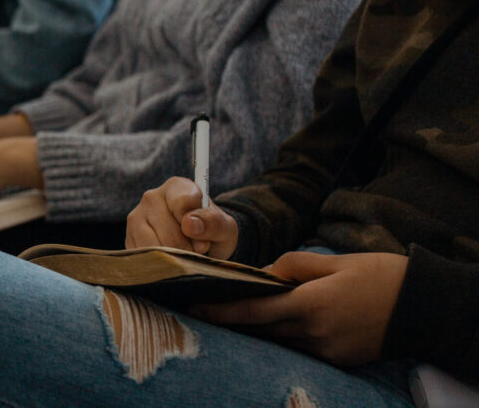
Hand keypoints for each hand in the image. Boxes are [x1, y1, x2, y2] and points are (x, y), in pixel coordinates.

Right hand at [125, 177, 237, 258]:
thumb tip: (190, 224)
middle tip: (195, 249)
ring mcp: (136, 218)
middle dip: (187, 248)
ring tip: (183, 253)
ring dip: (173, 259)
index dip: (197, 226)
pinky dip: (160, 265)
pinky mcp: (129, 239)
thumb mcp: (225, 227)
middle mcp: (151, 198)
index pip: (182, 203)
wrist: (199, 244)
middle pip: (169, 232)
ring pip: (154, 247)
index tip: (204, 236)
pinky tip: (169, 258)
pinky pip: (144, 258)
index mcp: (176, 187)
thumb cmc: (211, 231)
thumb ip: (213, 222)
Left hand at [191, 252, 408, 365]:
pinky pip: (301, 348)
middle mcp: (314, 332)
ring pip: (280, 340)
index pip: (254, 311)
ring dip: (262, 329)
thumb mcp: (336, 260)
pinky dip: (287, 336)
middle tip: (207, 309)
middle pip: (262, 329)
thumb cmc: (380, 276)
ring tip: (238, 315)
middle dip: (236, 321)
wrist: (424, 308)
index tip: (196, 308)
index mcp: (309, 304)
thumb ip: (295, 265)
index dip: (222, 311)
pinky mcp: (338, 360)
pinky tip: (279, 324)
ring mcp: (326, 351)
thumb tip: (265, 272)